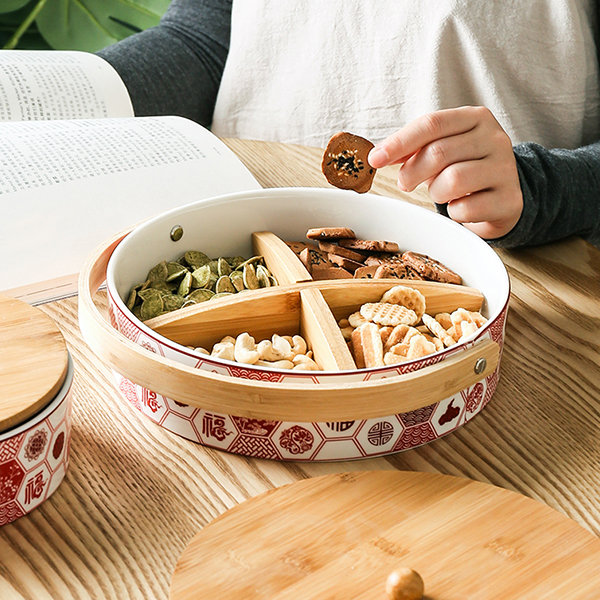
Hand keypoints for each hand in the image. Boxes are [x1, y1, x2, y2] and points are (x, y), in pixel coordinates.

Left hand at [368, 106, 522, 239]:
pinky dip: (454, 212)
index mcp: (475, 118)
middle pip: (439, 152)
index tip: (374, 159)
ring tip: (440, 193)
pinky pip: (466, 208)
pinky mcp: (509, 200)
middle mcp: (495, 138)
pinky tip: (460, 207)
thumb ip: (413, 148)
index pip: (431, 124)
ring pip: (452, 180)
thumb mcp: (442, 150)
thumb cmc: (464, 169)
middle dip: (412, 173)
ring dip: (435, 193)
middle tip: (405, 183)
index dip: (399, 143)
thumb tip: (378, 155)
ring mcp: (505, 169)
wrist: (504, 196)